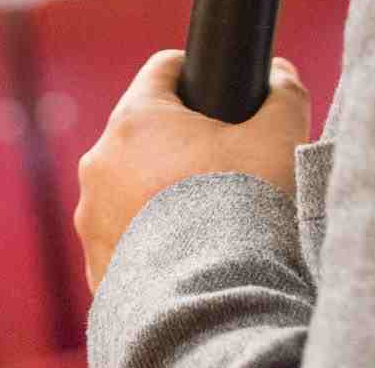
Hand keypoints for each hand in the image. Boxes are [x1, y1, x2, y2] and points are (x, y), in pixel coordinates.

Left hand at [74, 50, 309, 292]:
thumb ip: (283, 96)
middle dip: (179, 143)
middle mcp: (101, 163)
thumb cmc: (242, 209)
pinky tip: (183, 256)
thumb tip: (280, 75)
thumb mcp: (279, 139)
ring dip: (158, 193)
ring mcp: (91, 217)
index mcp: (136, 120)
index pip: (163, 71)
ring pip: (127, 187)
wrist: (214, 302)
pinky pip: (122, 239)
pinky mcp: (95, 264)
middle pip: (144, 133)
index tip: (219, 92)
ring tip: (203, 218)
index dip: (195, 74)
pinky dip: (148, 240)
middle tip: (222, 166)